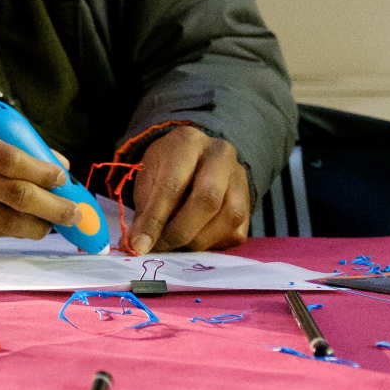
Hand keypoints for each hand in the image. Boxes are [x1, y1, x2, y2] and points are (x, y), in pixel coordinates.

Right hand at [0, 113, 79, 238]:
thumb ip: (1, 144)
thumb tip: (54, 165)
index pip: (9, 158)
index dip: (42, 172)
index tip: (62, 177)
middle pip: (14, 193)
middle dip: (52, 206)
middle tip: (74, 212)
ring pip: (4, 220)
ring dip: (37, 225)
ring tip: (55, 223)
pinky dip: (10, 229)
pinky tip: (26, 226)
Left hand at [128, 126, 249, 252]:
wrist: (197, 159)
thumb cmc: (167, 168)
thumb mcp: (148, 177)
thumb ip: (146, 209)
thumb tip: (140, 245)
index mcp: (188, 142)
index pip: (172, 184)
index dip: (155, 219)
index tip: (139, 244)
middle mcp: (221, 156)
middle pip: (207, 199)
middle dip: (179, 232)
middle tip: (159, 247)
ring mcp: (240, 180)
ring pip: (227, 219)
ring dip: (196, 241)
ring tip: (173, 246)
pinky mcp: (250, 205)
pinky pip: (235, 233)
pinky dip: (211, 244)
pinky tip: (192, 241)